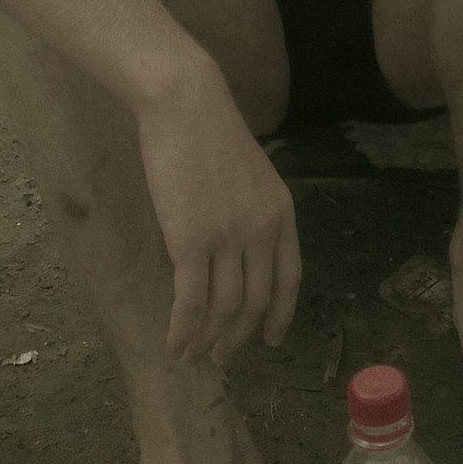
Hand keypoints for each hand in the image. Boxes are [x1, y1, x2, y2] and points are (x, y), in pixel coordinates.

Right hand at [137, 82, 300, 363]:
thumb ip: (253, 212)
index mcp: (282, 214)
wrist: (186, 106)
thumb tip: (240, 250)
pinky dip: (183, 331)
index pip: (289, 279)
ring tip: (193, 356)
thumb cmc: (210, 133)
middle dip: (237, 338)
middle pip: (254, 302)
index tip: (270, 339)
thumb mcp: (251, 175)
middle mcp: (263, 232)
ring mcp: (229, 240)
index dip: (279, 314)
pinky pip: (191, 304)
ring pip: (223, 310)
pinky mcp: (192, 244)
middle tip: (221, 357)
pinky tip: (174, 345)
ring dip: (208, 341)